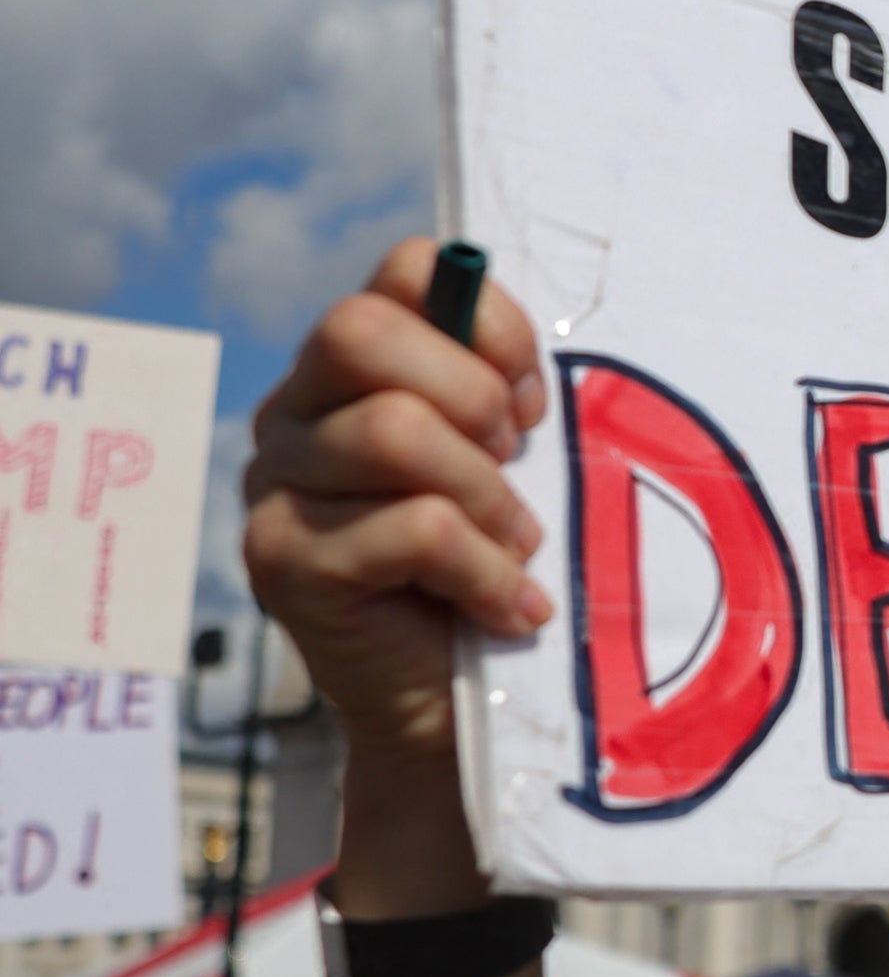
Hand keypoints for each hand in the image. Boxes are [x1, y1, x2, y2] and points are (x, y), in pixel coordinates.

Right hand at [242, 240, 551, 771]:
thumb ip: (497, 390)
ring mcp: (271, 487)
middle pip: (360, 332)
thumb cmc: (493, 564)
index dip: (486, 324)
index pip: (401, 273)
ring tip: (513, 550)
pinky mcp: (278, 561)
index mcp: (348, 370)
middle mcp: (292, 414)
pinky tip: (503, 607)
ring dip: (486, 499)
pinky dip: (484, 572)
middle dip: (469, 397)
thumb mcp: (507, 463)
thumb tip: (513, 359)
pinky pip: (412, 529)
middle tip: (511, 469)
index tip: (527, 404)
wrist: (455, 703)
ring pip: (391, 432)